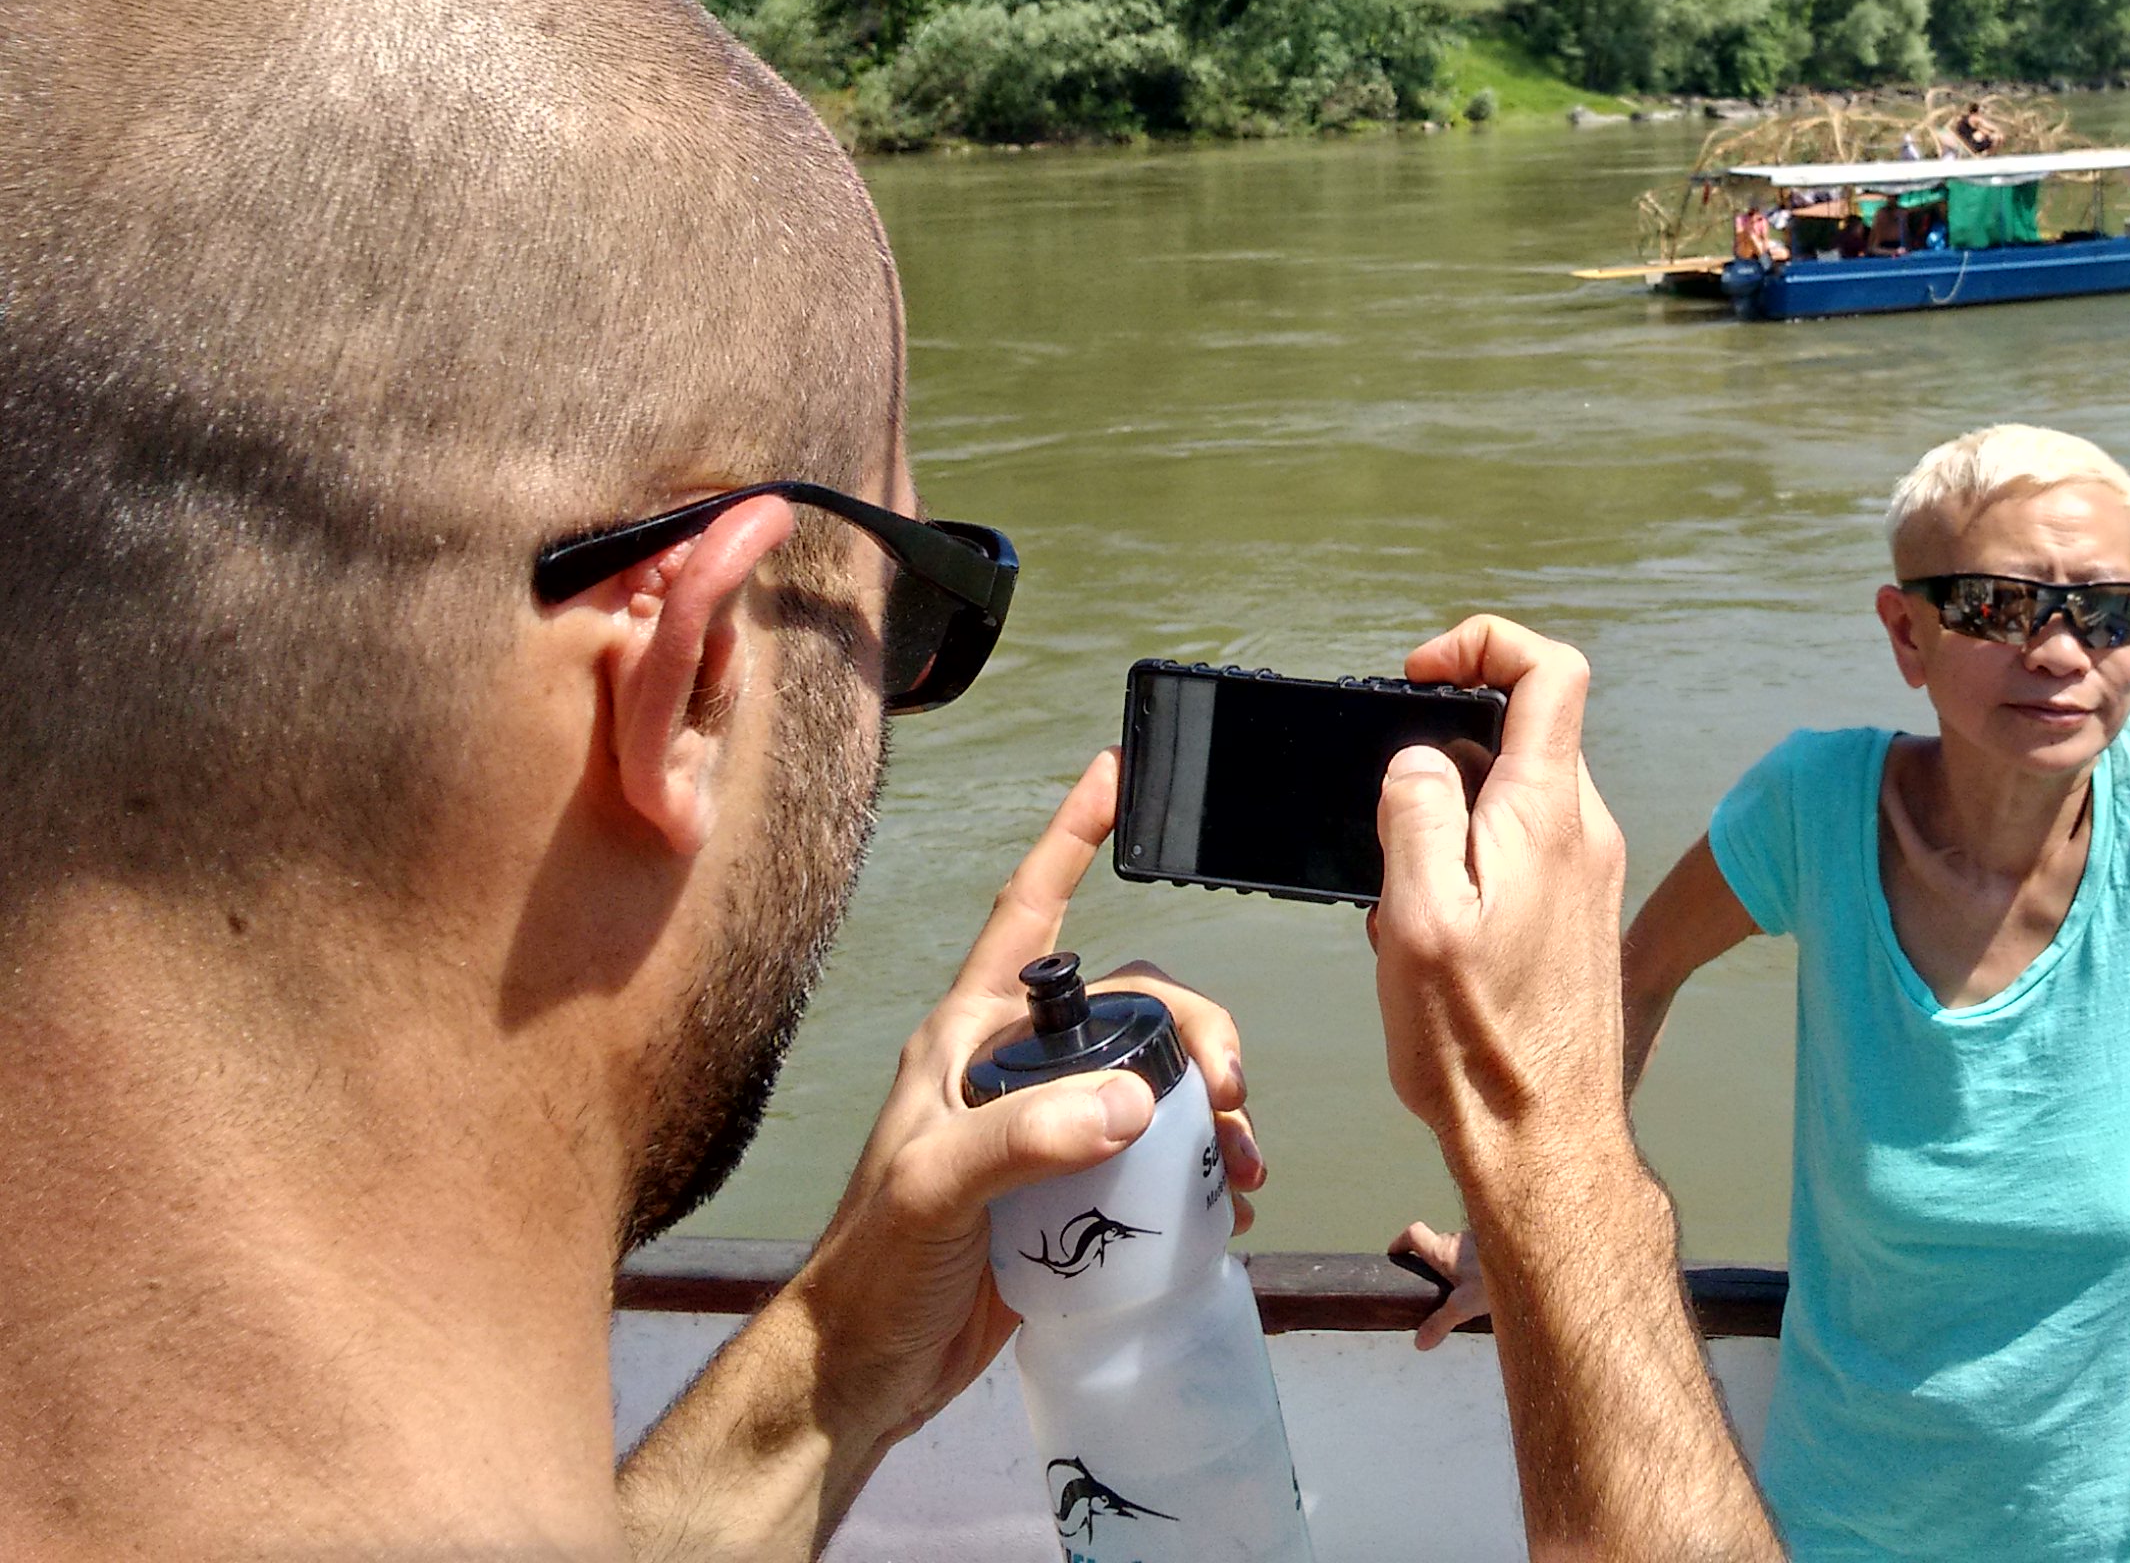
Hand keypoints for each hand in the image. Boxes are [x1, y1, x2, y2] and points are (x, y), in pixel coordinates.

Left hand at [786, 753, 1268, 1469]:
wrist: (869, 1373)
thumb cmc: (875, 1270)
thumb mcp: (935, 1191)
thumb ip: (1025, 1139)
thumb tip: (1131, 1104)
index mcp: (969, 1036)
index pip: (1029, 915)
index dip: (1070, 840)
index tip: (1115, 774)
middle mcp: (1014, 1068)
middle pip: (1132, 1007)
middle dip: (1196, 1032)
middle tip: (1229, 1095)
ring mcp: (1049, 1130)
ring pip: (1157, 1079)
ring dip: (1213, 1109)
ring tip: (1242, 1161)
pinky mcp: (1075, 1194)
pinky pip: (1158, 1154)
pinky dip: (1204, 1170)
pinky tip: (1228, 1204)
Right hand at [1371, 617, 1626, 1165]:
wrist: (1545, 1143)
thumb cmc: (1478, 1046)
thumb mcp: (1416, 919)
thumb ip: (1414, 814)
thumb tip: (1416, 756)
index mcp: (1547, 815)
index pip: (1550, 670)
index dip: (1482, 643)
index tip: (1415, 675)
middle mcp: (1582, 832)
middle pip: (1519, 732)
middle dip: (1436, 752)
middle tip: (1382, 817)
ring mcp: (1585, 874)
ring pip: (1509, 797)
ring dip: (1444, 821)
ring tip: (1399, 898)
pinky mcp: (1576, 915)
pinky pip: (1518, 850)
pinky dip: (1465, 866)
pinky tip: (1426, 935)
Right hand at [1388, 1220, 1489, 1350]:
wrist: (1536, 1258)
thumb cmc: (1495, 1277)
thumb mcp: (1464, 1305)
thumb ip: (1440, 1323)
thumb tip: (1419, 1343)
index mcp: (1443, 1250)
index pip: (1413, 1233)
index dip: (1400, 1242)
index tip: (1394, 1255)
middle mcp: (1457, 1239)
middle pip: (1436, 1243)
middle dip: (1430, 1261)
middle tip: (1430, 1285)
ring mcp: (1479, 1238)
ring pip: (1459, 1248)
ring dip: (1455, 1263)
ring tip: (1461, 1290)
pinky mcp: (1497, 1243)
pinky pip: (1479, 1252)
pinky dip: (1476, 1264)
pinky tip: (1486, 1285)